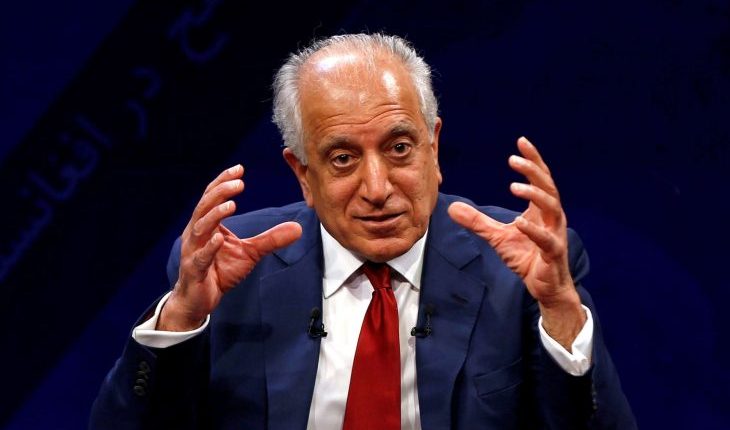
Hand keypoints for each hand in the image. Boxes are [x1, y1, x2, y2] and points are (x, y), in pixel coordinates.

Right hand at [158, 165, 301, 330]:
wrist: (199, 300)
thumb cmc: (220, 271)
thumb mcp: (250, 253)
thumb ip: (270, 239)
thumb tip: (298, 228)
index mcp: (207, 225)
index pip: (212, 197)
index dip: (223, 182)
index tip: (240, 168)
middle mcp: (197, 233)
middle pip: (205, 207)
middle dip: (220, 192)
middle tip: (238, 182)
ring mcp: (193, 251)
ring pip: (201, 228)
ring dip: (215, 214)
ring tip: (232, 204)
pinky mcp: (194, 270)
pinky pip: (201, 256)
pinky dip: (209, 247)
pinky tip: (219, 238)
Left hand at [448, 137, 584, 347]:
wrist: (545, 287)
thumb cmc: (526, 257)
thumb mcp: (497, 237)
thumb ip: (477, 222)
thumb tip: (452, 207)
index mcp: (541, 210)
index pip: (541, 178)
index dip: (533, 159)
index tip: (521, 141)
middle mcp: (552, 217)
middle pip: (548, 187)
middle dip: (533, 171)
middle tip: (513, 159)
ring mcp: (555, 234)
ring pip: (552, 208)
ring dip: (535, 195)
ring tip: (515, 186)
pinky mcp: (553, 253)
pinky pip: (546, 240)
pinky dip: (534, 231)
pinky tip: (519, 222)